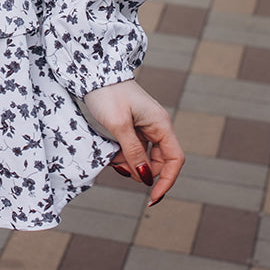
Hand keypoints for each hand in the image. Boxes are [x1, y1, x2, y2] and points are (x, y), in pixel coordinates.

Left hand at [81, 79, 184, 205]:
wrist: (93, 71)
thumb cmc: (107, 93)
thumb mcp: (119, 125)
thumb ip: (133, 152)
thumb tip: (145, 177)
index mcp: (160, 124)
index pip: (175, 160)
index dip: (167, 181)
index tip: (152, 198)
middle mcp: (156, 126)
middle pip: (159, 161)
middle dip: (142, 170)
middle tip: (120, 168)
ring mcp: (144, 126)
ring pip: (144, 156)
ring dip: (130, 163)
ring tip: (111, 156)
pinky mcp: (132, 126)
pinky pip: (133, 148)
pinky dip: (123, 155)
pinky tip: (110, 152)